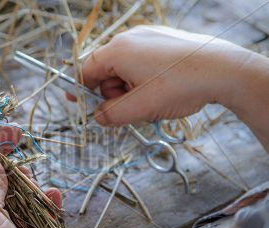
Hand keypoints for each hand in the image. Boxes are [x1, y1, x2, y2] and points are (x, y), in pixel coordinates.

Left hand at [0, 126, 61, 227]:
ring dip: (31, 189)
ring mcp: (6, 227)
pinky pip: (37, 216)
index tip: (1, 136)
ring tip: (36, 184)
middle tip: (22, 158)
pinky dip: (46, 206)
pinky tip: (53, 197)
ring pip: (21, 198)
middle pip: (0, 184)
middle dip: (13, 172)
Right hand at [72, 26, 268, 148]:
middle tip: (128, 108)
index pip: (86, 71)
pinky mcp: (163, 40)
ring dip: (128, 87)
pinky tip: (159, 89)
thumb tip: (97, 116)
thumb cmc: (179, 86)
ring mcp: (148, 36)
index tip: (78, 104)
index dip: (80, 90)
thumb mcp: (139, 108)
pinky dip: (142, 77)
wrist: (223, 70)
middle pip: (106, 70)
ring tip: (148, 100)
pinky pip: (141, 60)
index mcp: (117, 51)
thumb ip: (110, 115)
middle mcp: (129, 38)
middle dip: (111, 92)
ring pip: (124, 67)